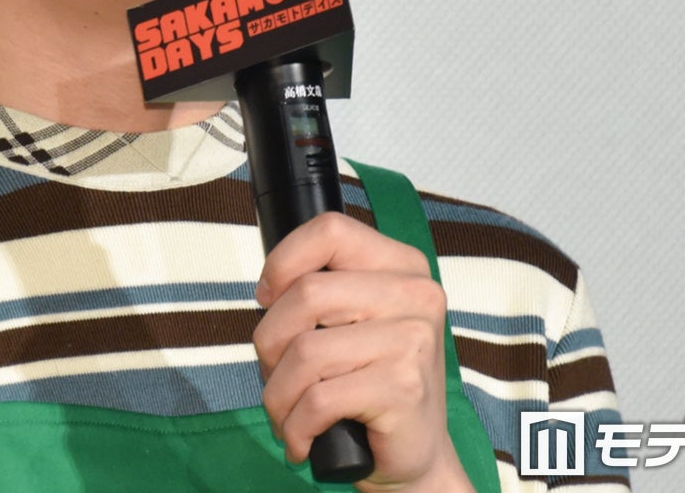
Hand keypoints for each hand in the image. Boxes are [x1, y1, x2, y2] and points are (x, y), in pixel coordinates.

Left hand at [253, 212, 473, 492]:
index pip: (330, 230)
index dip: (283, 261)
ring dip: (278, 394)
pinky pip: (318, 400)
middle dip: (269, 341)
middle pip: (307, 293)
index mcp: (402, 266)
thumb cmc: (372, 384)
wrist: (417, 455)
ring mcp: (413, 341)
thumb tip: (267, 290)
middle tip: (275, 372)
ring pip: (305, 352)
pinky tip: (301, 440)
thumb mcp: (353, 322)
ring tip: (286, 413)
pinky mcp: (403, 389)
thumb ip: (323, 291)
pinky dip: (295, 426)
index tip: (267, 298)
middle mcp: (415, 295)